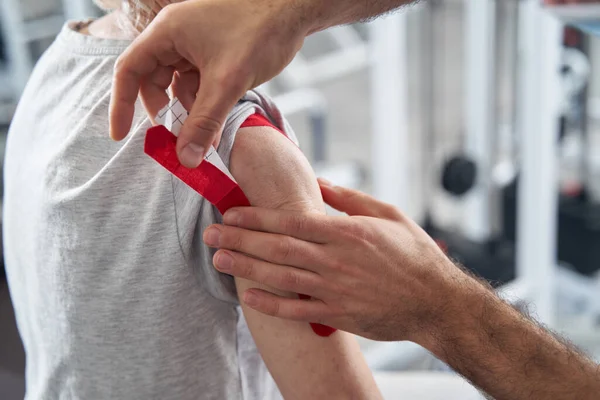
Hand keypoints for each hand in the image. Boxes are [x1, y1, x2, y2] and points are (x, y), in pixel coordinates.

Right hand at [109, 0, 309, 167]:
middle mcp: (175, 36)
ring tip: (204, 137)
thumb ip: (204, 122)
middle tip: (174, 139)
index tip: (120, 135)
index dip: (122, 104)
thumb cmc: (259, 32)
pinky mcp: (213, 52)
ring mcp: (195, 43)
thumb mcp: (227, 83)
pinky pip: (198, 83)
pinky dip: (203, 104)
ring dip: (188, 112)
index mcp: (167, 32)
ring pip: (178, 85)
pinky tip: (215, 125)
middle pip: (153, 80)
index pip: (129, 70)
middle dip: (164, 112)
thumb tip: (185, 159)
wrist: (293, 11)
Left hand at [203, 179, 469, 342]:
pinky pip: (297, 309)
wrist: (437, 302)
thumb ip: (350, 199)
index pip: (291, 220)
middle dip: (241, 238)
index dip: (257, 216)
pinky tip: (248, 296)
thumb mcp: (388, 215)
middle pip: (278, 246)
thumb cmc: (415, 255)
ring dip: (247, 267)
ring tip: (219, 259)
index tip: (232, 212)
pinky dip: (271, 304)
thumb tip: (319, 182)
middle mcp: (336, 259)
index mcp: (347, 231)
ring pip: (281, 276)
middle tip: (211, 233)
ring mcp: (335, 289)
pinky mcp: (338, 314)